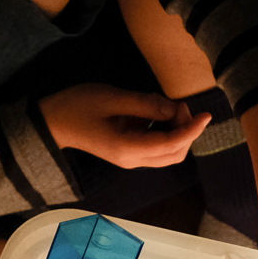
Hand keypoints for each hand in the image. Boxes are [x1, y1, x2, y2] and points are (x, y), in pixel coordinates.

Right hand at [37, 84, 208, 168]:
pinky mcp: (128, 152)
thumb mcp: (112, 98)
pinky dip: (165, 131)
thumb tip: (174, 108)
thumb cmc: (77, 107)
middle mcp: (132, 160)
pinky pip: (157, 146)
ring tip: (169, 105)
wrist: (51, 123)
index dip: (192, 129)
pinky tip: (157, 112)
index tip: (206, 113)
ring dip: (177, 131)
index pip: (171, 144)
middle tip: (180, 103)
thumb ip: (146, 104)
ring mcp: (130, 159)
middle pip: (174, 154)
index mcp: (128, 149)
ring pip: (168, 153)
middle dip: (186, 130)